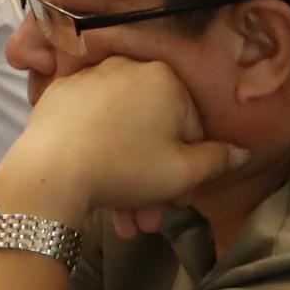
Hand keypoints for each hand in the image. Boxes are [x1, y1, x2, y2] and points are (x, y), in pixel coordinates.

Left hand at [0, 56, 248, 233]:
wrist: (48, 172)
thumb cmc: (126, 167)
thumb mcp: (183, 171)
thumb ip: (217, 160)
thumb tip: (241, 151)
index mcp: (163, 77)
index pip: (191, 127)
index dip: (189, 169)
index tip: (179, 201)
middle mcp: (124, 68)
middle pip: (152, 132)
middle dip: (154, 182)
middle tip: (148, 219)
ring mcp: (86, 80)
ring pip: (120, 135)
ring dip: (127, 180)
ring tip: (123, 221)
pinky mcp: (56, 97)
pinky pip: (90, 128)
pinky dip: (98, 157)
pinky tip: (96, 192)